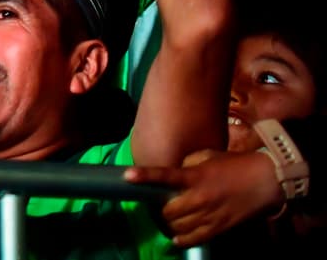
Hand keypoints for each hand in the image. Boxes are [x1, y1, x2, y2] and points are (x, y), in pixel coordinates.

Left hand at [123, 148, 283, 246]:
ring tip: (170, 219)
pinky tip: (176, 238)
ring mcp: (210, 215)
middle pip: (168, 210)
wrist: (267, 180)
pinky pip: (196, 238)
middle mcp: (199, 197)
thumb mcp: (208, 156)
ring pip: (179, 226)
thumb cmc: (235, 164)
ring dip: (171, 224)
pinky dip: (182, 239)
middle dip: (161, 208)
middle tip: (161, 204)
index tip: (127, 176)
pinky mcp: (220, 227)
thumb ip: (188, 164)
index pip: (165, 175)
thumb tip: (174, 172)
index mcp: (195, 176)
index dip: (145, 176)